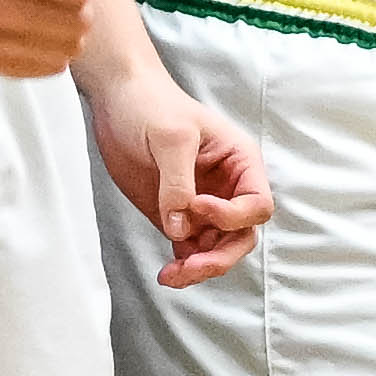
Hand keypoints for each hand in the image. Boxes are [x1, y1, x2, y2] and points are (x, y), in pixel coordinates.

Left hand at [91, 72, 269, 290]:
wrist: (118, 99)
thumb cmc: (152, 104)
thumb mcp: (170, 137)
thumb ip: (177, 182)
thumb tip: (179, 227)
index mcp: (240, 163)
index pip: (257, 204)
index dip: (232, 215)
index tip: (197, 205)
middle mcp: (227, 188)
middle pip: (242, 236)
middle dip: (221, 255)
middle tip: (192, 264)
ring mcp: (203, 205)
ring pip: (217, 250)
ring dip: (200, 267)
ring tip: (172, 275)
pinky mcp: (176, 216)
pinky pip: (189, 251)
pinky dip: (182, 266)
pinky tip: (166, 274)